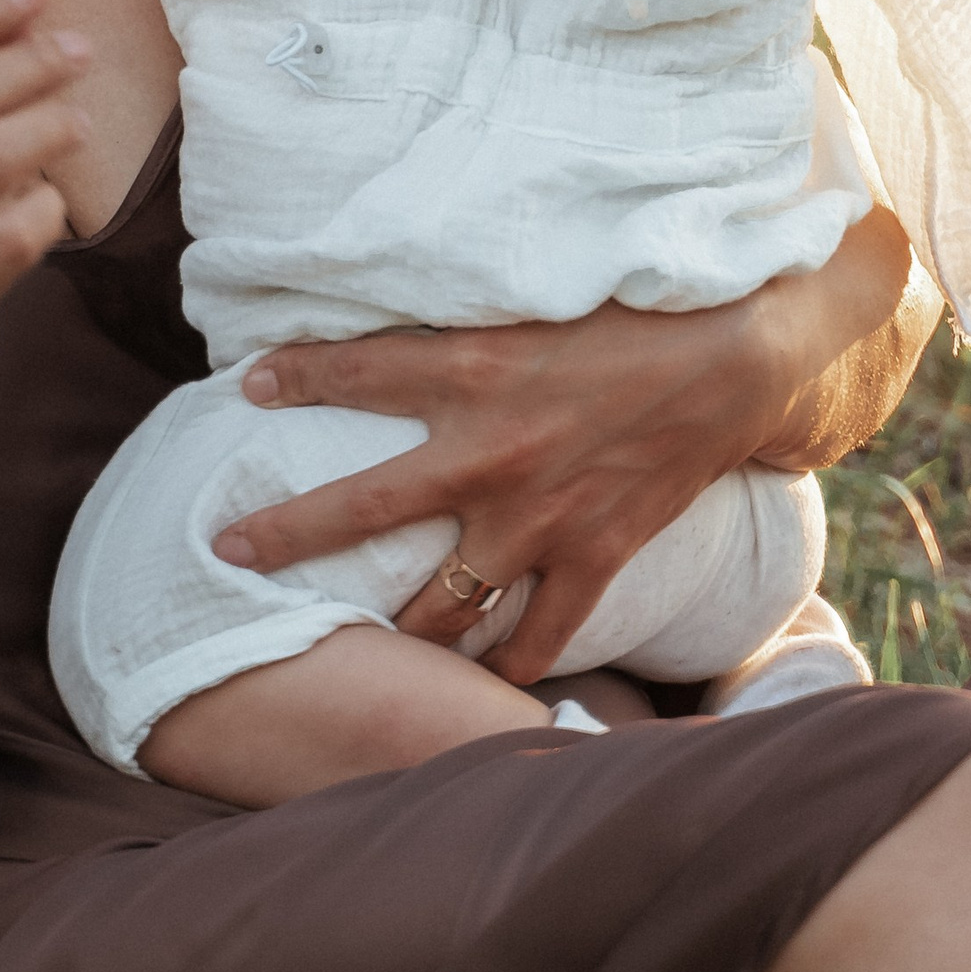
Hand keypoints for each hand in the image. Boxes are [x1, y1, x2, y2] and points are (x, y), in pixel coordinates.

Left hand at [210, 210, 924, 683]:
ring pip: (445, 599)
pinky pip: (544, 633)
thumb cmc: (640, 309)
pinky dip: (515, 664)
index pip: (354, 369)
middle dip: (287, 535)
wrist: (741, 357)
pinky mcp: (598, 553)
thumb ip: (469, 309)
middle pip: (364, 510)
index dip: (294, 375)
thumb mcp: (539, 294)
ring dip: (398, 624)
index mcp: (473, 369)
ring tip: (358, 639)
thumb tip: (402, 287)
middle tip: (229, 552)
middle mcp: (492, 452)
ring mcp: (543, 516)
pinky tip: (488, 684)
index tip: (244, 385)